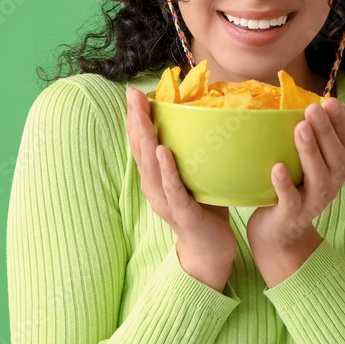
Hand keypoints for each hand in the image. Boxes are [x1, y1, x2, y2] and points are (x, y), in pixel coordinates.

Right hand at [125, 87, 236, 263]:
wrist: (211, 249)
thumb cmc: (205, 208)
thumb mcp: (197, 174)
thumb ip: (194, 152)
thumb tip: (207, 117)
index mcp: (155, 177)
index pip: (141, 143)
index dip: (136, 119)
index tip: (134, 93)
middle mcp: (153, 187)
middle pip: (141, 150)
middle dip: (136, 121)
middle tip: (133, 95)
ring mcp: (165, 200)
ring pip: (151, 166)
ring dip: (146, 139)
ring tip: (142, 115)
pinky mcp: (181, 212)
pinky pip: (172, 188)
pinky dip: (166, 169)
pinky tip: (163, 152)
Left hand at [246, 97, 344, 252]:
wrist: (280, 236)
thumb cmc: (295, 189)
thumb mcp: (313, 163)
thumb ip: (325, 137)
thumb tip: (340, 105)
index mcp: (336, 168)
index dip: (340, 122)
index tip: (331, 101)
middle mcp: (330, 184)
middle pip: (335, 157)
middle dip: (325, 131)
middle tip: (314, 108)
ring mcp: (312, 202)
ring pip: (317, 176)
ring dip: (310, 151)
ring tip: (300, 128)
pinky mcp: (292, 215)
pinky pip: (290, 199)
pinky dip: (284, 184)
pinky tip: (277, 167)